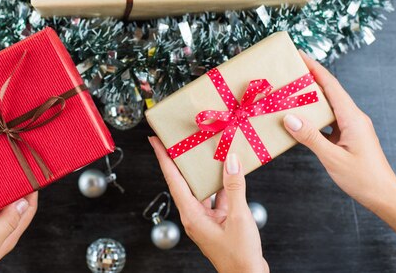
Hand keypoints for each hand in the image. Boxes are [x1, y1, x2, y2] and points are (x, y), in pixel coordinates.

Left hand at [149, 137, 267, 272]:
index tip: (155, 141)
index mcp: (192, 215)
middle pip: (183, 182)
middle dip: (179, 160)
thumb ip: (234, 188)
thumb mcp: (239, 217)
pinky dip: (220, 185)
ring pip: (200, 189)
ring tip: (203, 150)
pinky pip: (215, 198)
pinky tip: (228, 172)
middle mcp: (194, 216)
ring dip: (202, 171)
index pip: (173, 180)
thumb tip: (231, 161)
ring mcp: (205, 219)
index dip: (163, 158)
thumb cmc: (240, 256)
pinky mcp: (217, 222)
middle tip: (177, 139)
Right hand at [281, 51, 395, 210]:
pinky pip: (328, 120)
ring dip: (310, 98)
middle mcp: (353, 117)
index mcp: (352, 117)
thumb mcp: (332, 158)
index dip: (314, 68)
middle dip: (309, 79)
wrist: (384, 196)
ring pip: (328, 106)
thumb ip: (310, 137)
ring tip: (289, 93)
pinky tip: (300, 121)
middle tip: (288, 73)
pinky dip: (314, 116)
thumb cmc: (363, 178)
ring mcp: (351, 127)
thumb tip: (289, 117)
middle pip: (329, 91)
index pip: (331, 84)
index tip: (299, 55)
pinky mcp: (348, 137)